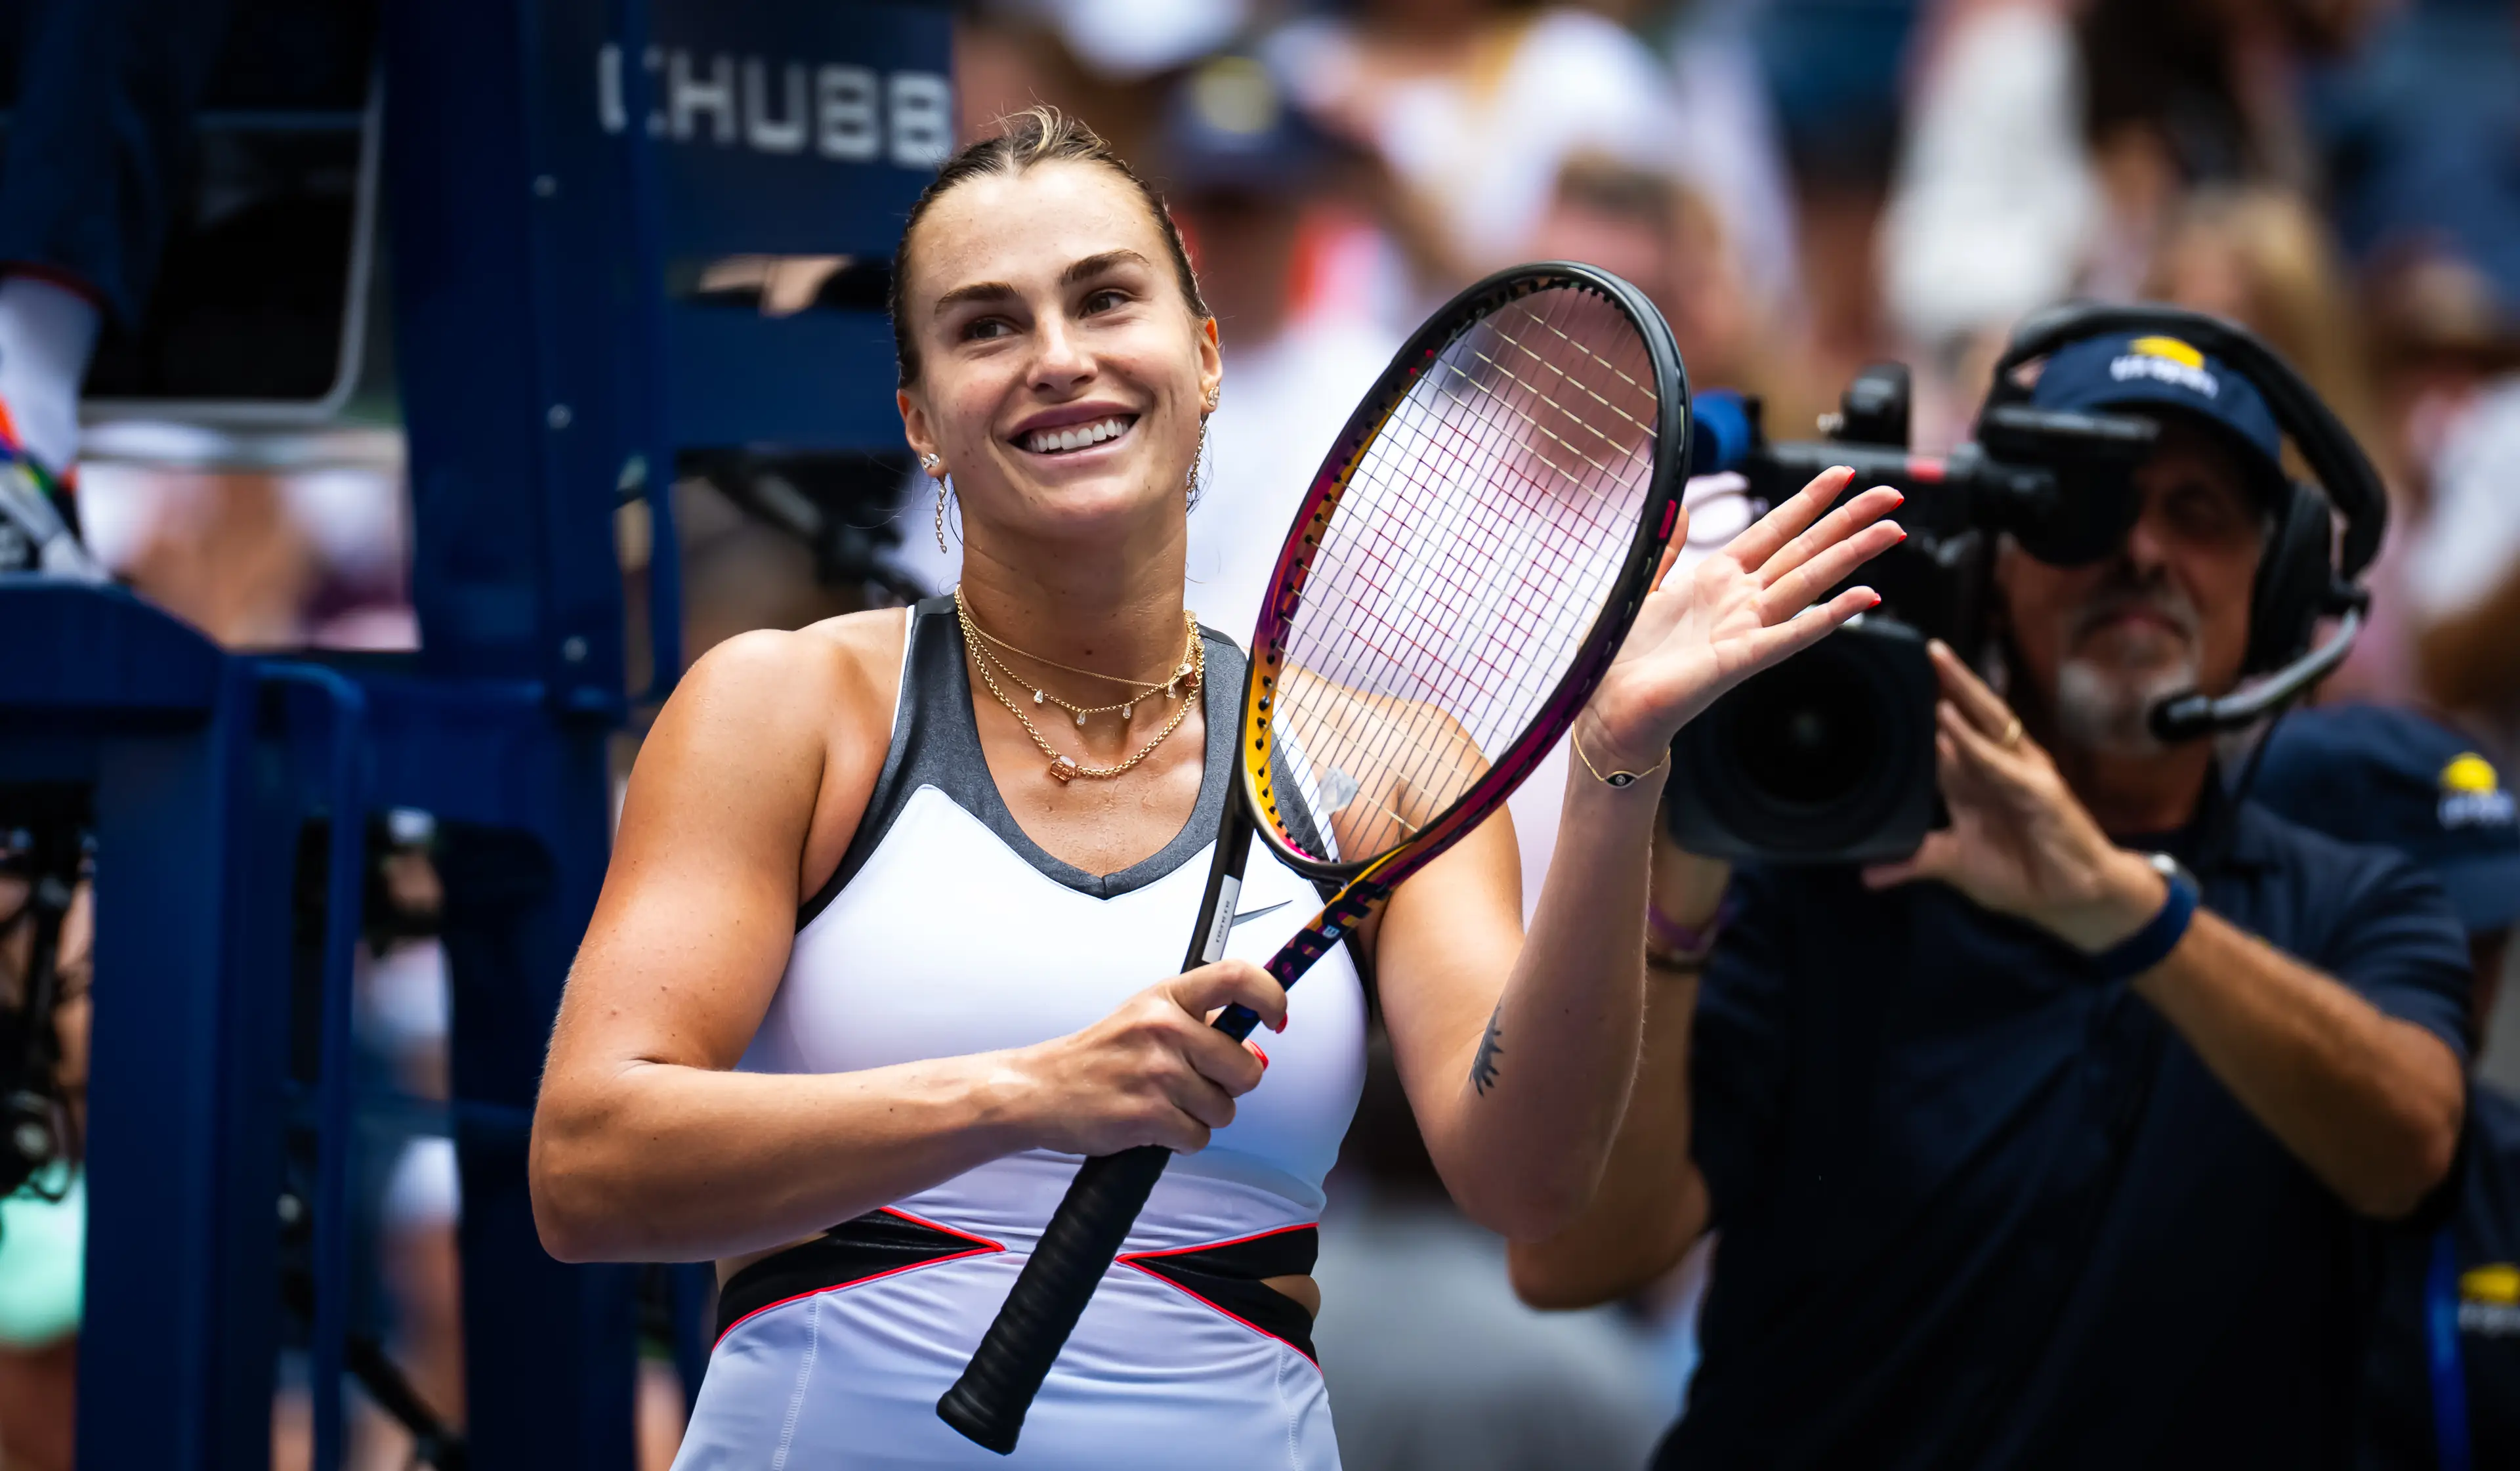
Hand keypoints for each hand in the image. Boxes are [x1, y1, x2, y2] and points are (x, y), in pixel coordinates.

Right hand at [1010, 960, 1287, 1156]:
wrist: (1041, 1090)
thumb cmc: (1101, 1055)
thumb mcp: (1147, 1018)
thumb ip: (1202, 1026)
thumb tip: (1259, 1050)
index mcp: (1167, 997)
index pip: (1238, 977)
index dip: (1271, 996)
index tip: (1276, 1018)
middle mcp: (1165, 1028)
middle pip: (1246, 1067)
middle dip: (1231, 1086)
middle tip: (1196, 1084)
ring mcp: (1157, 1072)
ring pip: (1224, 1109)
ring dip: (1202, 1116)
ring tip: (1164, 1103)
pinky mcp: (1148, 1114)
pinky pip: (1198, 1137)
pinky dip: (1181, 1139)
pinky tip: (1153, 1124)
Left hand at [1579, 466, 1907, 770]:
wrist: (1609, 706)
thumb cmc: (1623, 654)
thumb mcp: (1644, 586)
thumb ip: (1668, 548)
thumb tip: (1683, 508)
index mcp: (1717, 578)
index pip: (1774, 529)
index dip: (1809, 501)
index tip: (1843, 474)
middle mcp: (1740, 601)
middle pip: (1805, 550)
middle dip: (1848, 520)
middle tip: (1891, 496)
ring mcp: (1745, 629)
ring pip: (1809, 582)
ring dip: (1852, 556)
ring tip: (1892, 531)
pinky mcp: (1740, 660)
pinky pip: (1793, 634)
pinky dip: (1829, 616)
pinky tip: (1864, 597)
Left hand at [1860, 641, 2166, 951]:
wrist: (2076, 899)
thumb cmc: (2022, 873)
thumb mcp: (1957, 865)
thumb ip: (1915, 861)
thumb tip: (1867, 875)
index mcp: (1975, 778)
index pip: (1945, 735)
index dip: (1924, 707)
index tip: (1894, 679)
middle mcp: (1998, 767)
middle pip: (1971, 714)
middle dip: (1948, 681)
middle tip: (1923, 648)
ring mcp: (2021, 774)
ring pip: (1990, 724)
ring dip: (1963, 693)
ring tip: (1937, 662)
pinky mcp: (2039, 791)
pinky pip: (2001, 763)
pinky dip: (1975, 744)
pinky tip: (1951, 724)